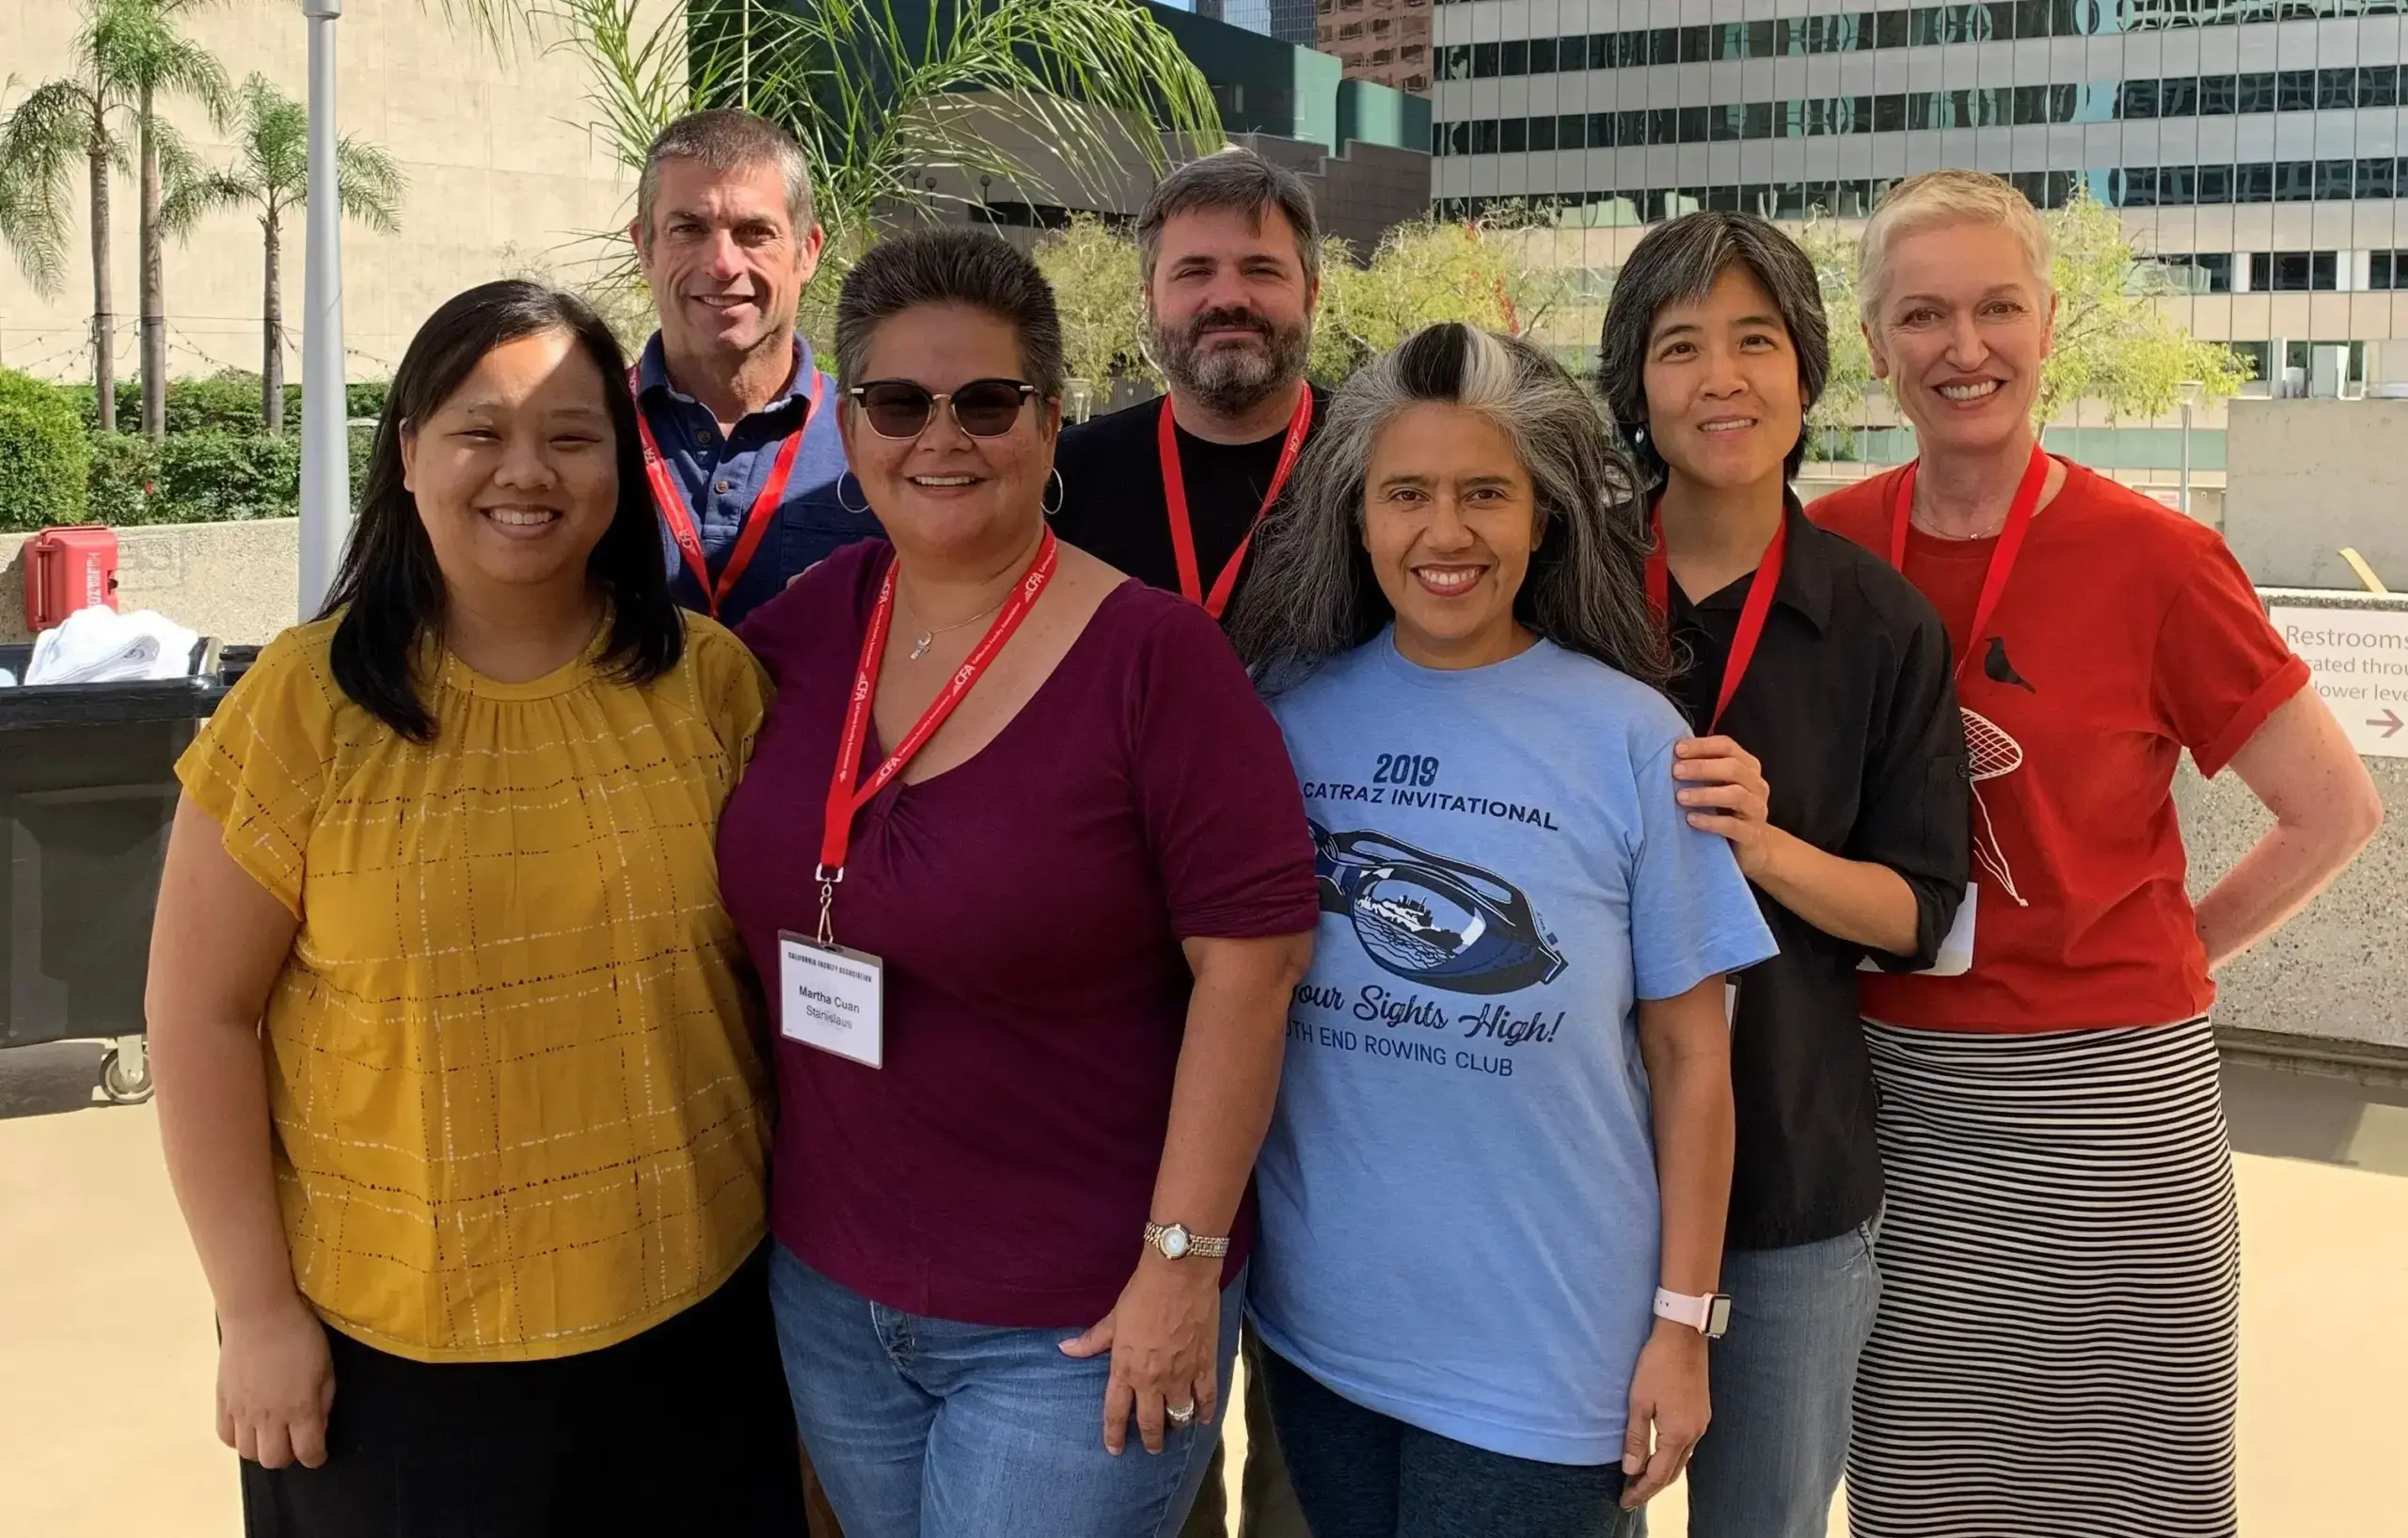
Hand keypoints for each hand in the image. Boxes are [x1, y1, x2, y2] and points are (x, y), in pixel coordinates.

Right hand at [216, 1295, 334, 1469]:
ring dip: (262, 1448)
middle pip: (274, 1460)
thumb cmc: (301, 1336)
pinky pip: (225, 1436)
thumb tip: (317, 1428)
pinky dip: (238, 1438)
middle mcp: (269, 1418)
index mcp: (300, 1409)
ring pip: (248, 1453)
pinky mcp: (223, 1403)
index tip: (318, 1452)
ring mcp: (242, 1412)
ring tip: (271, 1433)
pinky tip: (248, 1426)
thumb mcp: (326, 1368)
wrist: (260, 1315)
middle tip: (293, 1440)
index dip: (316, 1457)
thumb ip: (323, 1402)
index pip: (307, 1452)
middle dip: (288, 1456)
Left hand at [1058, 1253, 1220, 1455]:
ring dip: (1176, 1425)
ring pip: (1179, 1415)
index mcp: (1125, 1369)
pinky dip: (1205, 1412)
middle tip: (1152, 1448)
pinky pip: (1206, 1398)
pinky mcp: (1204, 1366)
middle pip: (1150, 1422)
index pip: (1115, 1412)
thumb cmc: (1142, 1294)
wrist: (1179, 1276)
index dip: (1114, 1434)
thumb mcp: (1113, 1318)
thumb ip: (1092, 1340)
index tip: (1114, 1449)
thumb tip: (1065, 1349)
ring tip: (1176, 1428)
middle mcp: (1152, 1380)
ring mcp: (1180, 1375)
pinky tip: (1203, 1419)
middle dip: (1151, 1440)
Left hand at [1619, 1320, 1708, 1508]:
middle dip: (1651, 1487)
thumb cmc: (1658, 1364)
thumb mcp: (1639, 1401)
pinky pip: (1687, 1445)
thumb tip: (1630, 1470)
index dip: (1640, 1491)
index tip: (1624, 1501)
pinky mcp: (1701, 1412)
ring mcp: (1701, 1423)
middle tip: (1630, 1496)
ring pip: (1681, 1459)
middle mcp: (1695, 1433)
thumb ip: (1637, 1438)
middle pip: (1673, 1472)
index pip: (1658, 1474)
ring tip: (1641, 1479)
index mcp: (1678, 1434)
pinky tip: (1660, 1454)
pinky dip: (1672, 1456)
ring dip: (1662, 1472)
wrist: (1684, 1335)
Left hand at [1672, 736, 1778, 879]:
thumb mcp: (1718, 785)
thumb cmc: (1728, 809)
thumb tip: (1671, 755)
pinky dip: (1711, 821)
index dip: (1702, 746)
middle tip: (1675, 771)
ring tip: (1680, 797)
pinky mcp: (1752, 835)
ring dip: (1705, 794)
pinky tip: (1691, 819)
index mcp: (1747, 767)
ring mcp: (1757, 810)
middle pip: (1733, 768)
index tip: (1677, 750)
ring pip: (1736, 795)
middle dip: (1702, 768)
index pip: (1727, 746)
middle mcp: (1756, 785)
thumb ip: (1702, 769)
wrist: (1755, 847)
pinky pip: (1733, 826)